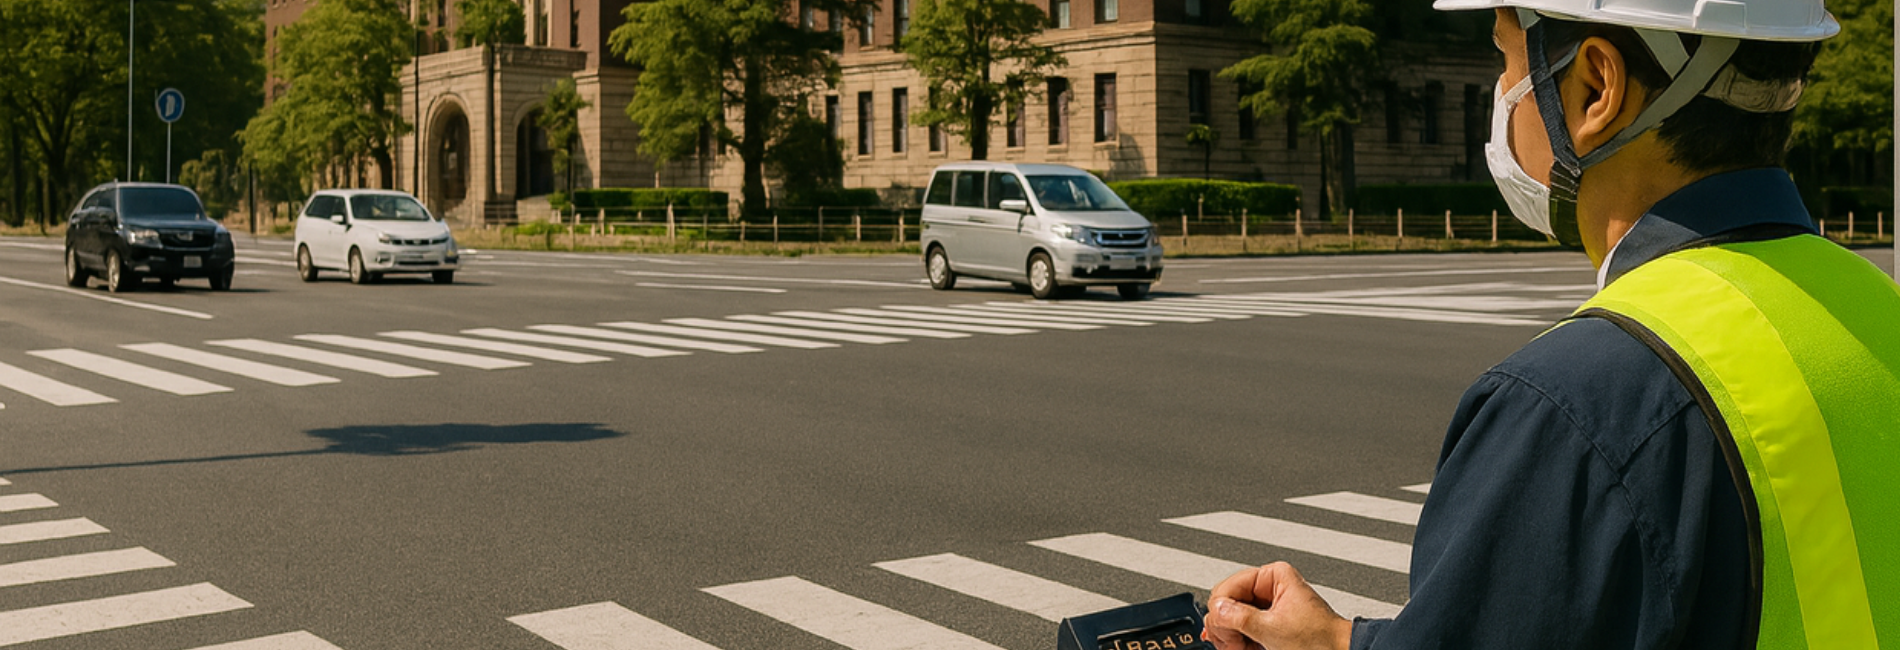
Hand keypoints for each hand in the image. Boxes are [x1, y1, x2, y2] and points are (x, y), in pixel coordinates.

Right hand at [1200, 562, 1352, 649]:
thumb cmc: (1321, 638)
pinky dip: (1238, 641)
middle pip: (1227, 602)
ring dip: (1230, 636)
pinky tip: (1241, 649)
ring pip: (1231, 617)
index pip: (1229, 586)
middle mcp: (1269, 587)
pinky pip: (1242, 628)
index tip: (1219, 629)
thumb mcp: (1274, 628)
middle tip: (1230, 643)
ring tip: (1237, 648)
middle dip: (1225, 625)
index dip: (1220, 609)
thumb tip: (1216, 609)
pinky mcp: (1267, 622)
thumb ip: (1240, 617)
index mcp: (1273, 576)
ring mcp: (1267, 606)